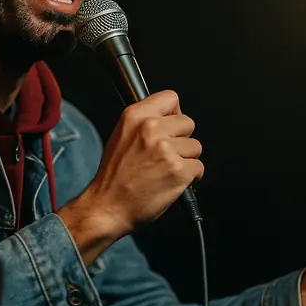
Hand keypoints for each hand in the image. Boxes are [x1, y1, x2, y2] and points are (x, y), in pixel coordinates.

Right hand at [59, 90, 202, 256]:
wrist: (107, 207)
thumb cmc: (114, 176)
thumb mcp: (121, 135)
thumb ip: (145, 121)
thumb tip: (169, 116)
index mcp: (135, 116)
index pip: (171, 98)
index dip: (174, 113)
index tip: (170, 126)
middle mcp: (151, 128)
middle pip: (188, 123)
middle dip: (181, 140)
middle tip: (164, 155)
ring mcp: (166, 149)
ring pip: (195, 147)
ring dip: (185, 160)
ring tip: (164, 170)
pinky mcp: (178, 171)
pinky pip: (198, 167)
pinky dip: (189, 177)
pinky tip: (170, 181)